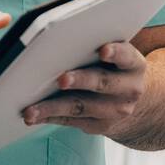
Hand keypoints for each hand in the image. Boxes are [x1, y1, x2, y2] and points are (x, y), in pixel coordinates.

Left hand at [21, 41, 146, 135]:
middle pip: (102, 83)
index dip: (116, 53)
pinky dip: (49, 118)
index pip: (126, 56)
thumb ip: (95, 46)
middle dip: (80, 81)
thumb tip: (58, 39)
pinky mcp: (100, 126)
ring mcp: (115, 111)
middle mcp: (129, 89)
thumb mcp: (114, 55)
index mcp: (133, 65)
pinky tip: (32, 117)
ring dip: (53, 108)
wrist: (129, 100)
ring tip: (31, 110)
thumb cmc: (111, 68)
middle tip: (61, 79)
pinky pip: (71, 121)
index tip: (103, 50)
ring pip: (80, 107)